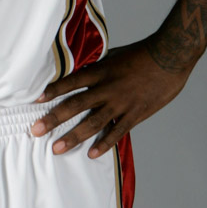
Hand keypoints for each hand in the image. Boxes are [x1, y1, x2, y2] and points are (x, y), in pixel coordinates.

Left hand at [31, 40, 190, 158]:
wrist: (170, 57)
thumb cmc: (142, 54)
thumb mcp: (114, 56)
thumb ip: (98, 68)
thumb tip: (81, 75)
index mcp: (101, 71)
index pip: (71, 82)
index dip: (53, 90)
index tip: (36, 100)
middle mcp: (107, 88)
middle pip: (76, 105)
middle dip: (54, 118)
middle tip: (36, 130)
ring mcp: (121, 103)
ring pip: (92, 122)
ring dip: (73, 136)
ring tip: (57, 148)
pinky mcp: (135, 114)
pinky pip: (117, 132)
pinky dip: (104, 143)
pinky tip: (92, 154)